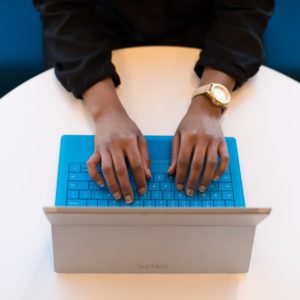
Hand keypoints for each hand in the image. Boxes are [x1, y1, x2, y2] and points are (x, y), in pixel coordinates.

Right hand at [83, 78, 150, 203]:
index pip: (136, 164)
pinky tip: (101, 184)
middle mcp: (116, 145)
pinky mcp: (95, 149)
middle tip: (130, 199)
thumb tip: (147, 176)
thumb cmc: (127, 127)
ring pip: (106, 169)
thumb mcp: (140, 138)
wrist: (109, 114)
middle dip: (126, 186)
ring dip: (112, 185)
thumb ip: (145, 157)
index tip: (142, 190)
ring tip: (117, 196)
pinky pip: (91, 164)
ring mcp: (104, 147)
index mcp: (130, 141)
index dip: (140, 179)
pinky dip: (94, 175)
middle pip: (121, 170)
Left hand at [168, 95, 228, 195]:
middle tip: (190, 192)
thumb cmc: (189, 123)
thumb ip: (174, 154)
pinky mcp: (223, 142)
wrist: (205, 110)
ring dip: (207, 178)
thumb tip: (171, 173)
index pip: (183, 160)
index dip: (180, 175)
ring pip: (211, 163)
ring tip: (202, 188)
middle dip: (192, 180)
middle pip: (197, 164)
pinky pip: (224, 158)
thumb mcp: (177, 135)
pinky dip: (221, 169)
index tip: (178, 186)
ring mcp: (214, 141)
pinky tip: (215, 178)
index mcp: (188, 137)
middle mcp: (202, 139)